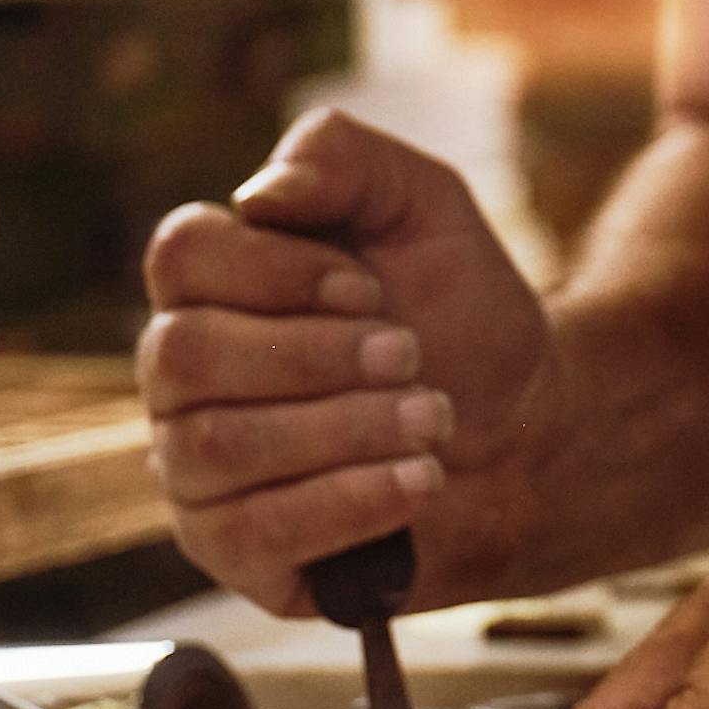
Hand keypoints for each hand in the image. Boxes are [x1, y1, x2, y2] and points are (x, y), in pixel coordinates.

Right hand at [136, 107, 561, 615]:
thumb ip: (344, 158)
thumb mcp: (425, 205)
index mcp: (217, 281)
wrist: (528, 426)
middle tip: (410, 355)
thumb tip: (260, 194)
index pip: (179, 254)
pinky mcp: (233, 549)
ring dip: (343, 428)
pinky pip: (250, 532)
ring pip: (214, 448)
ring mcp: (196, 467)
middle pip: (181, 356)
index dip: (275, 269)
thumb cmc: (459, 310)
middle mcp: (184, 375)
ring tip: (432, 418)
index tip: (368, 287)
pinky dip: (348, 499)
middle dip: (314, 356)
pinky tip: (417, 479)